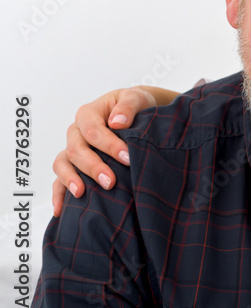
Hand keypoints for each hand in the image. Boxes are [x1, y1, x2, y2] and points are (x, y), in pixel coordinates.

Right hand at [51, 87, 157, 215]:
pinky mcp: (72, 164)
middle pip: (76, 150)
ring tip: (82, 193)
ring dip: (71, 179)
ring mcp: (72, 148)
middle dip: (93, 167)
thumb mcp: (135, 98)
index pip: (94, 131)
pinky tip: (61, 210)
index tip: (127, 158)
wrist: (135, 112)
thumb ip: (128, 106)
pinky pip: (58, 179)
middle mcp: (76, 132)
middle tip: (111, 182)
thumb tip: (117, 122)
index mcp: (88, 114)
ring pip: (62, 164)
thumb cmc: (135, 105)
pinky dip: (58, 195)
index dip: (109, 145)